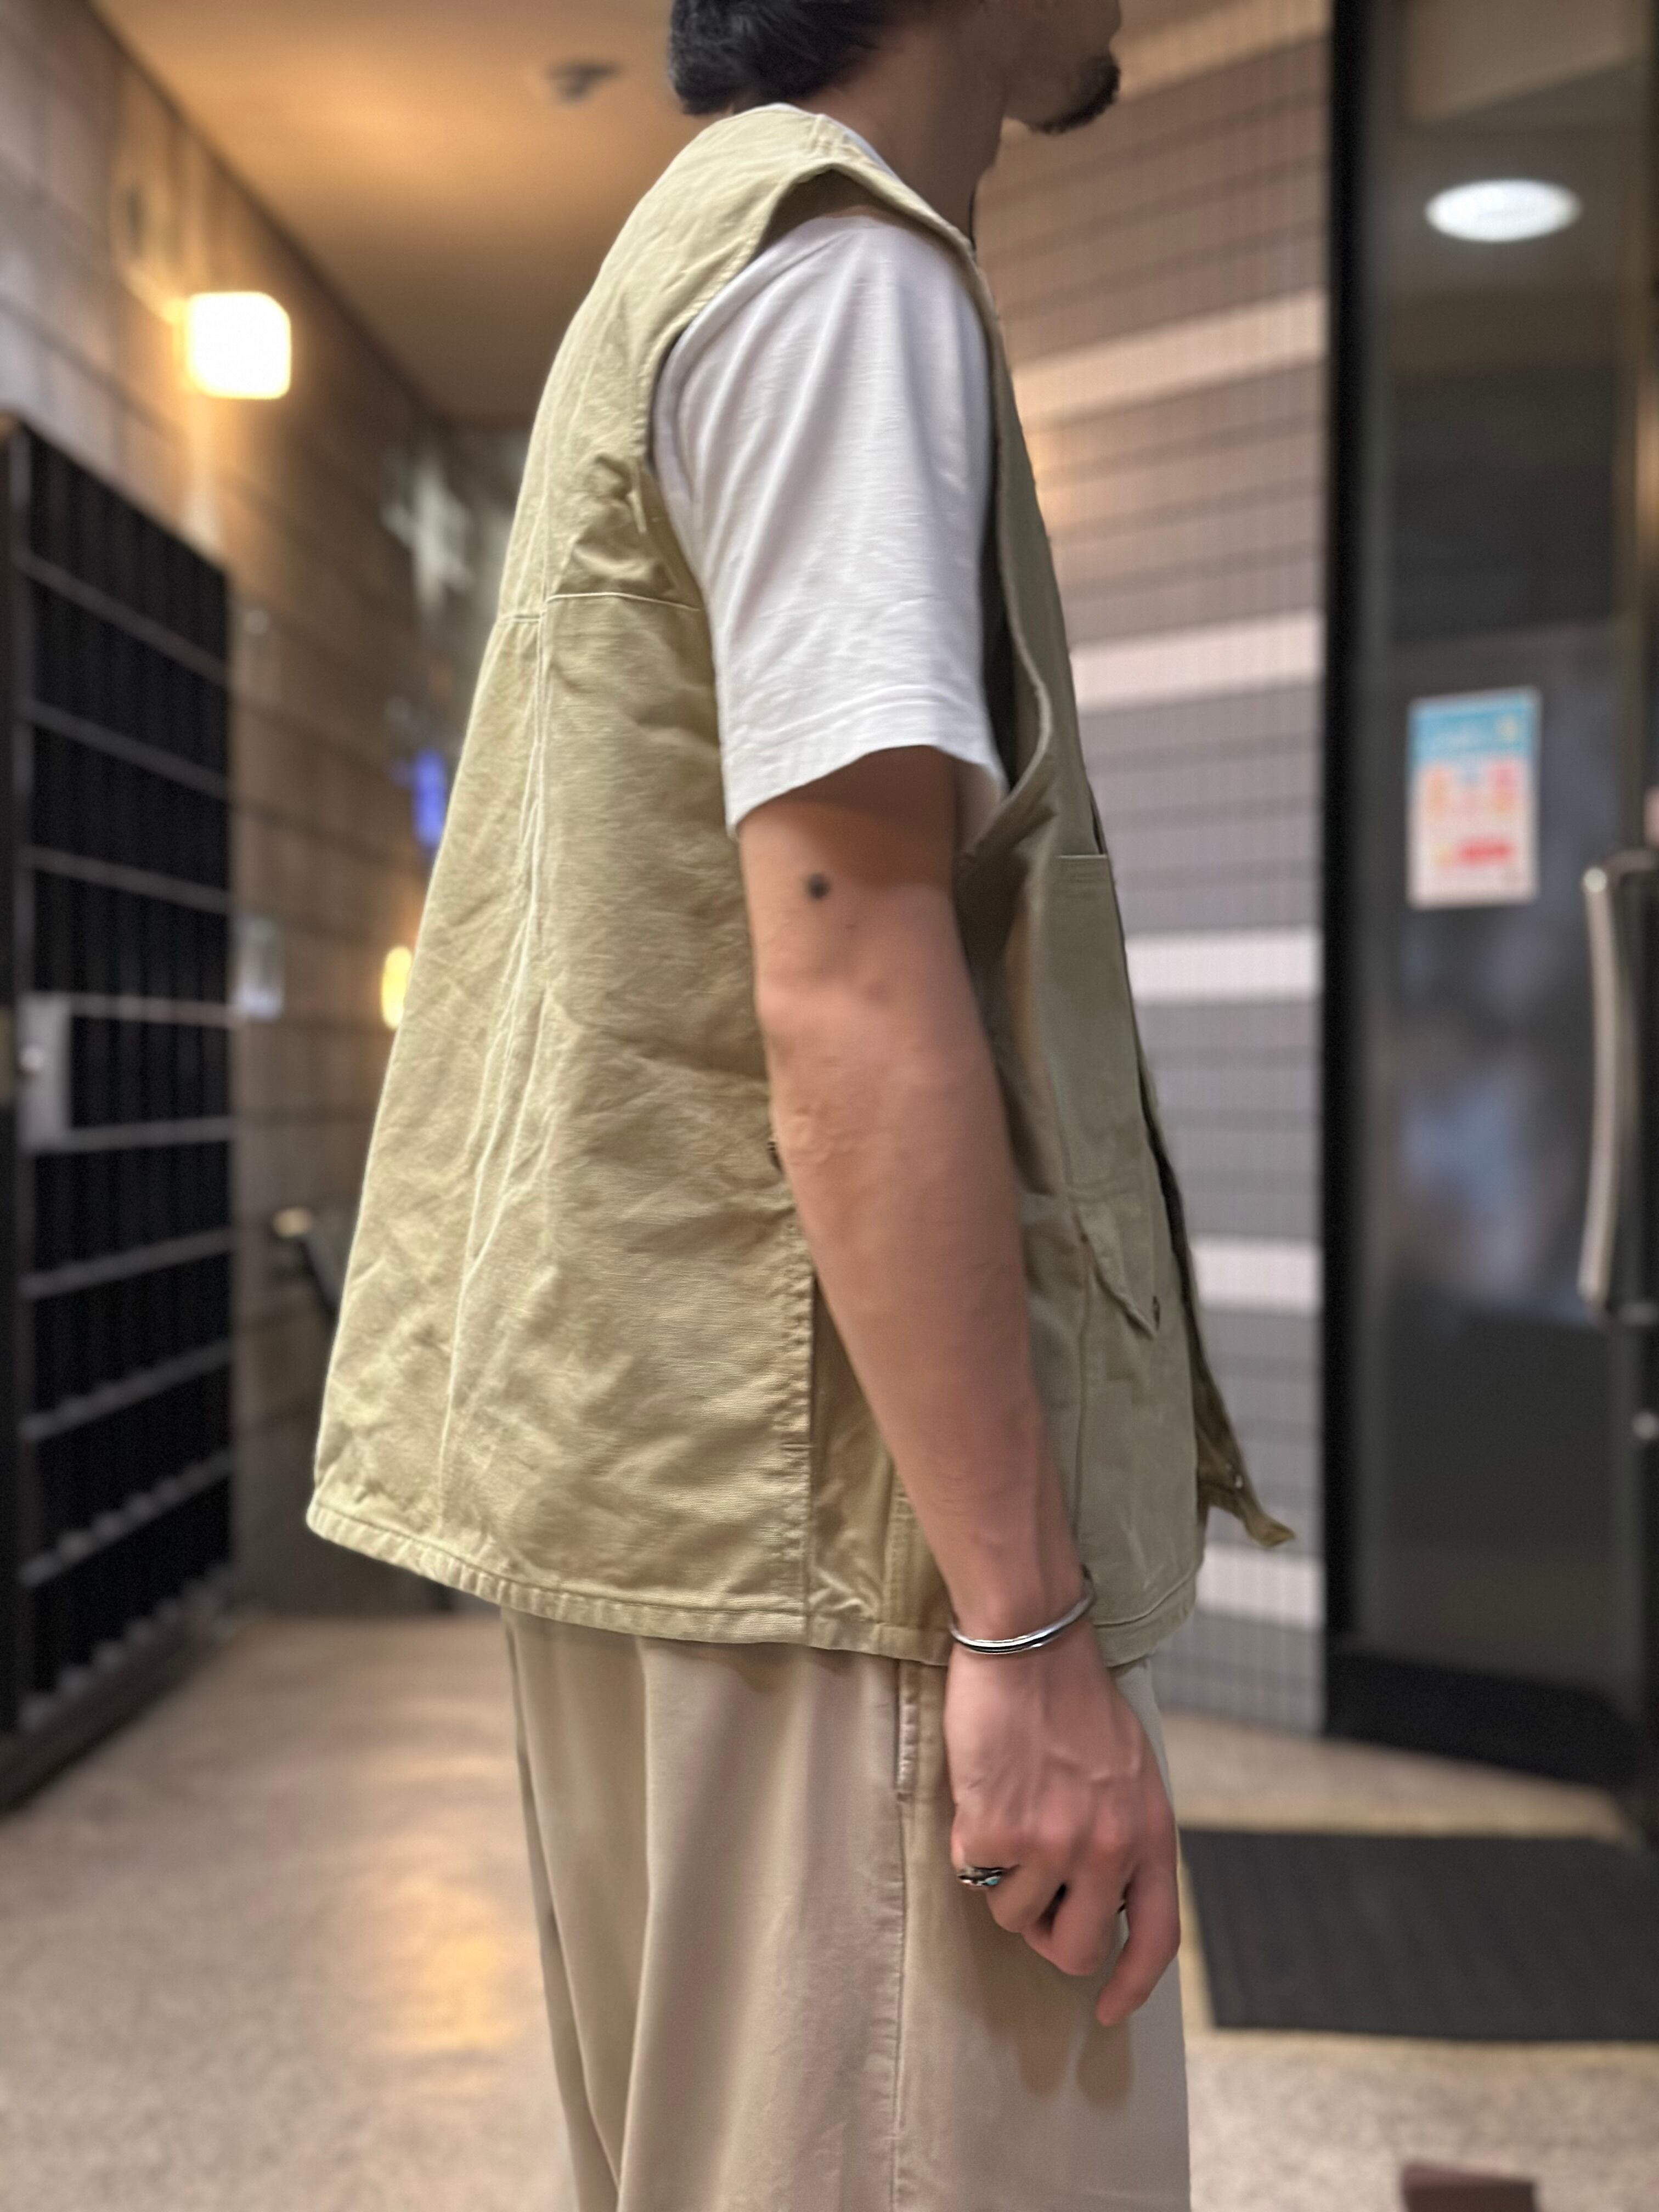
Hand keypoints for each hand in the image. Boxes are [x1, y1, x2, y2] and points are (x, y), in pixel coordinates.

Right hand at [943, 1621, 1180, 2025]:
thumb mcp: (1130, 1770)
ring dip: (1000, 1873)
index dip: (1133, 1985)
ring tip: (1005, 1807)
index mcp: (1150, 1833)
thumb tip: (1101, 1892)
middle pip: (1076, 1948)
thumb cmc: (1073, 1695)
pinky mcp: (997, 1830)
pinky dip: (968, 1838)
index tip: (1111, 2010)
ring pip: (1012, 1912)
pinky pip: (971, 1869)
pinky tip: (981, 1789)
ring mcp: (1052, 1843)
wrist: (1029, 1639)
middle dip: (1047, 1932)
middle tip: (1030, 1891)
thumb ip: (1124, 1833)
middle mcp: (1107, 1849)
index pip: (1157, 1938)